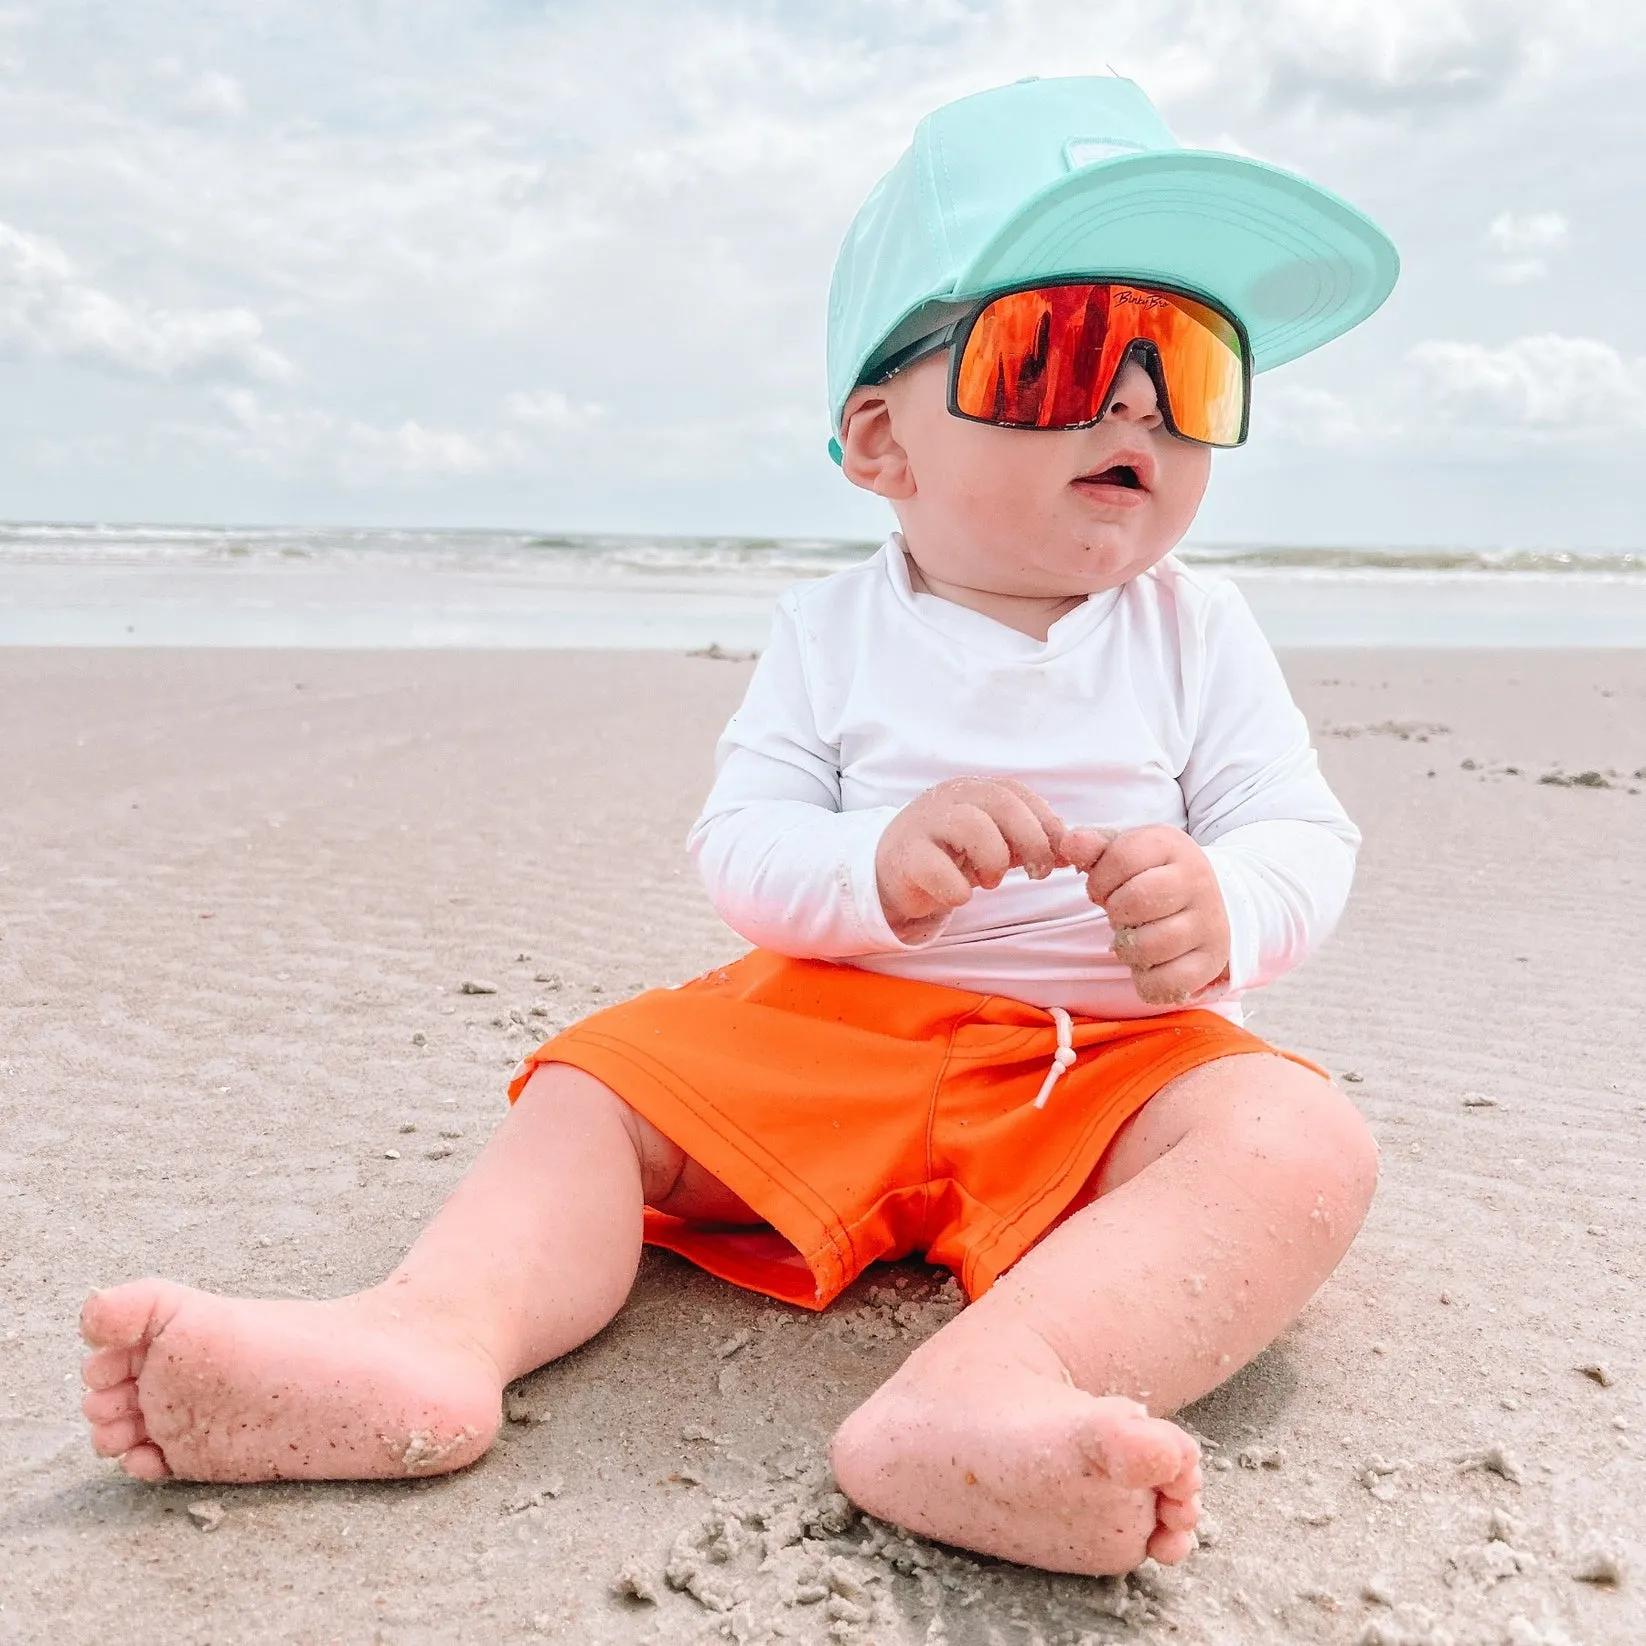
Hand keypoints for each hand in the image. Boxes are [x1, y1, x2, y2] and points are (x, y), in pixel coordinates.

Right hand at [876, 777, 1066, 942]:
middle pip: (1002, 804)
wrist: (893, 871)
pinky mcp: (906, 856)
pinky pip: (939, 870)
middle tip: (1038, 872)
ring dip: (994, 860)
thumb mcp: (995, 843)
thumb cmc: (951, 854)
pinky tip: (960, 894)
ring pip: (973, 827)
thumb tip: (1071, 852)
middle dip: (1031, 840)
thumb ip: (1030, 842)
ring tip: (992, 880)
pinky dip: (959, 890)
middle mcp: (950, 798)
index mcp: (974, 790)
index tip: (1059, 855)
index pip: (1019, 794)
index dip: (1046, 824)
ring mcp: (925, 824)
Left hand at [1061, 825, 1230, 1005]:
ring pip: (1150, 945)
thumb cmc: (1154, 876)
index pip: (1122, 858)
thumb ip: (1094, 848)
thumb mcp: (1127, 853)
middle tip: (1121, 916)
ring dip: (1128, 949)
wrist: (1211, 899)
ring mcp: (1209, 922)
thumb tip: (1070, 844)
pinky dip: (1148, 981)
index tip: (1104, 890)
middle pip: (1136, 901)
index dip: (1099, 880)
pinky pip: (1169, 982)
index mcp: (1172, 846)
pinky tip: (1148, 965)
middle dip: (1115, 913)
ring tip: (1134, 939)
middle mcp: (1197, 881)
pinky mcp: (1211, 960)